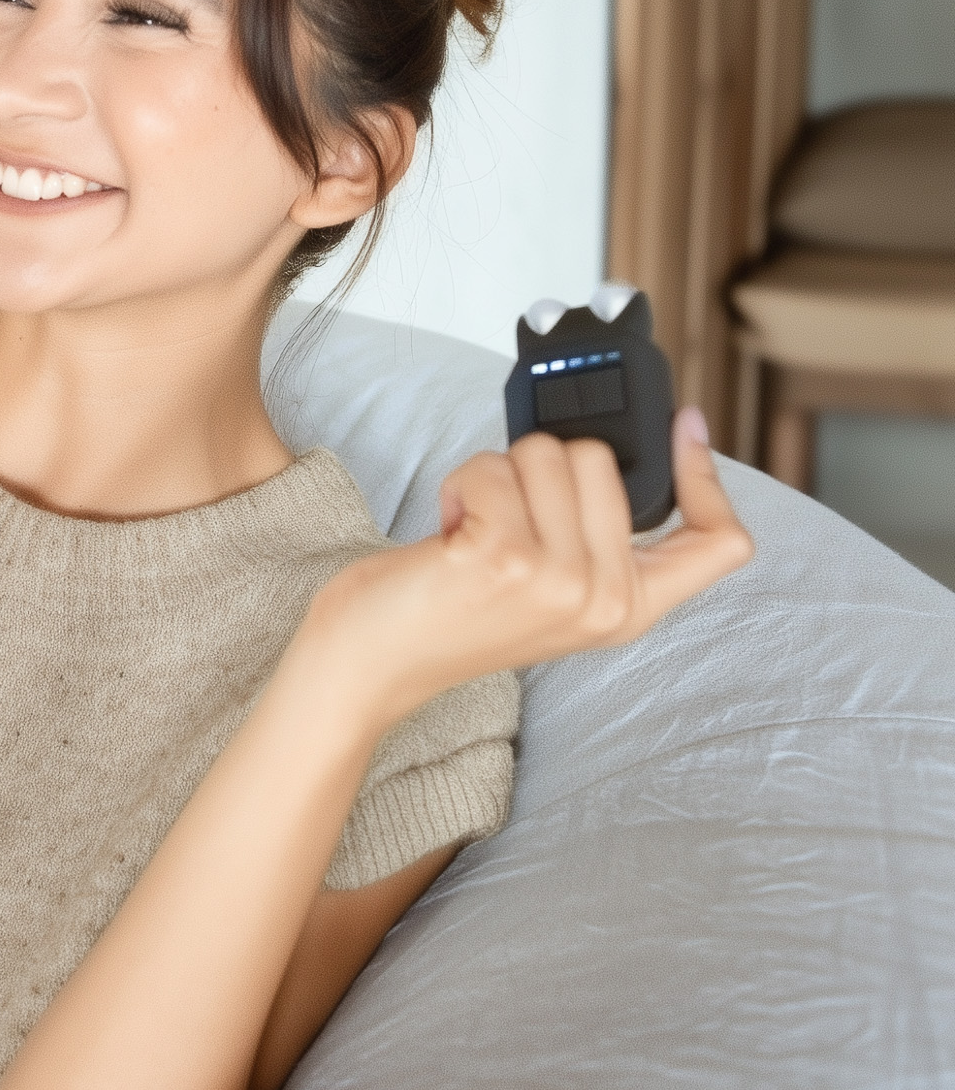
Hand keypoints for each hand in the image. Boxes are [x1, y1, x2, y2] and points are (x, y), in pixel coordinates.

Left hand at [302, 407, 754, 730]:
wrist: (370, 664)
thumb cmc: (444, 614)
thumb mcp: (547, 587)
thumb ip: (589, 539)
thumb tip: (602, 455)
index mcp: (628, 607)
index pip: (718, 542)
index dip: (707, 477)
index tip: (686, 426)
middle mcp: (605, 599)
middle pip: (602, 460)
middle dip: (538, 470)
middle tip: (501, 522)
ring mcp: (560, 580)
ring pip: (547, 455)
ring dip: (493, 476)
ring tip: (472, 531)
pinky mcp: (505, 558)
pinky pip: (492, 469)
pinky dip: (459, 485)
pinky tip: (448, 534)